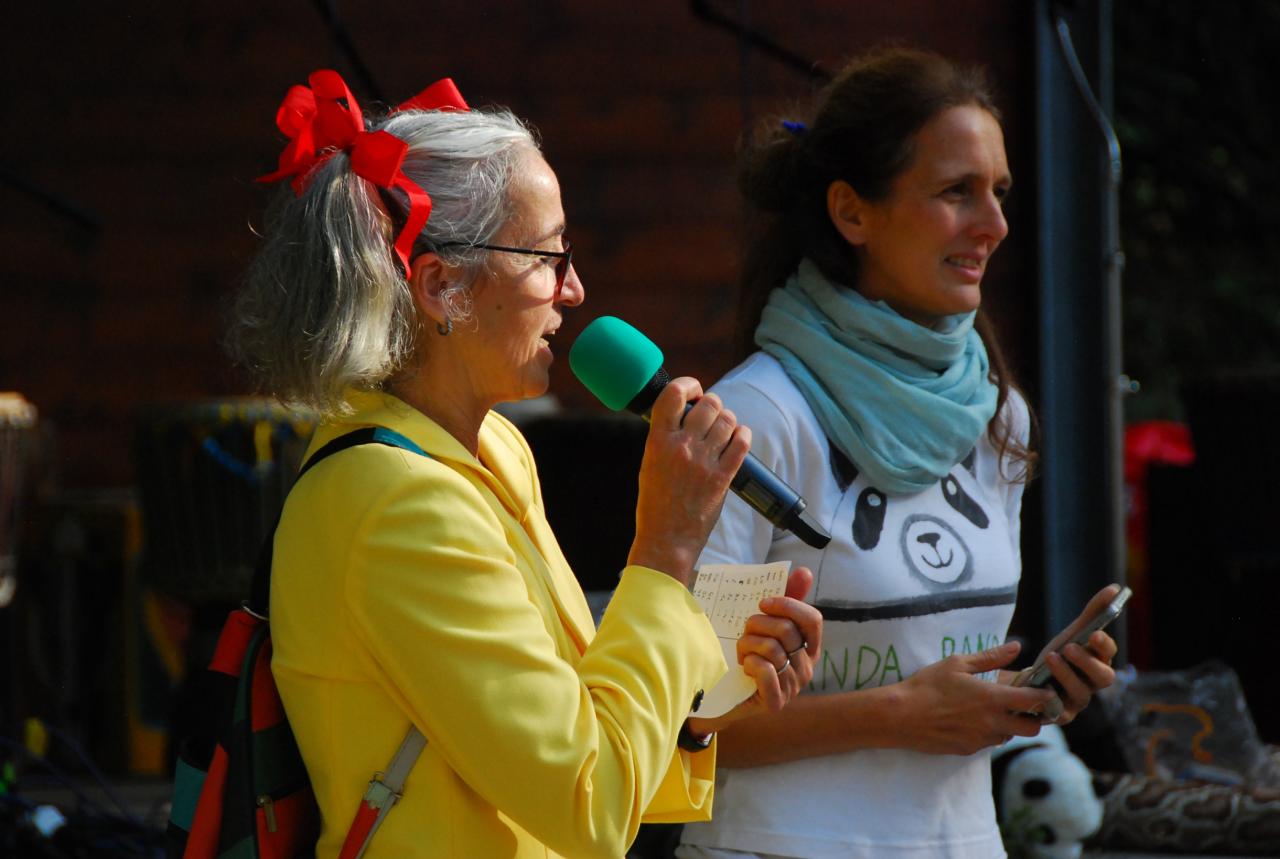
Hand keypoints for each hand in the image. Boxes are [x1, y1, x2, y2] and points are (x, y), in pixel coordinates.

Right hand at [627, 378, 749, 584]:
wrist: (665, 540)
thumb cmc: (655, 505)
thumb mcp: (650, 464)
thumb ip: (665, 439)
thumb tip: (685, 417)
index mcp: (657, 441)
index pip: (673, 395)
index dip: (688, 385)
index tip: (693, 391)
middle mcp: (681, 447)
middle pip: (709, 404)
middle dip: (714, 404)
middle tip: (711, 414)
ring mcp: (703, 462)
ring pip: (727, 420)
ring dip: (729, 420)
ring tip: (724, 429)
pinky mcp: (722, 478)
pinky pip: (740, 443)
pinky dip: (743, 435)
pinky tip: (739, 437)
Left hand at [689, 567, 821, 732]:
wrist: (719, 695)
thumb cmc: (744, 654)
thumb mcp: (762, 625)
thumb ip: (784, 599)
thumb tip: (804, 572)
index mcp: (808, 647)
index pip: (812, 619)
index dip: (788, 605)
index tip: (762, 603)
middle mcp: (805, 668)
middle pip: (787, 630)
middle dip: (757, 624)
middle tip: (744, 632)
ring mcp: (792, 687)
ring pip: (771, 648)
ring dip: (747, 645)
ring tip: (740, 652)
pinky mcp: (776, 702)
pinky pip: (765, 670)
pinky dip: (749, 663)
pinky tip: (743, 667)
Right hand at [892, 642, 1055, 755]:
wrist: (900, 716)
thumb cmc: (927, 685)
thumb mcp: (957, 663)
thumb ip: (990, 657)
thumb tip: (1016, 647)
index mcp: (993, 698)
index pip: (1035, 702)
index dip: (1045, 696)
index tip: (1043, 690)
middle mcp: (992, 722)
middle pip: (1032, 728)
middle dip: (1033, 717)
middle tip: (1022, 704)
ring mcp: (981, 739)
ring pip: (1010, 736)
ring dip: (1010, 725)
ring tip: (993, 709)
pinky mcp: (969, 749)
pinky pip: (989, 742)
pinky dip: (989, 732)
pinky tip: (972, 719)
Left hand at [1033, 584, 1120, 724]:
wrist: (1029, 684)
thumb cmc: (1057, 657)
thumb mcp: (1072, 634)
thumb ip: (1092, 613)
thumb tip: (1114, 588)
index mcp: (1098, 662)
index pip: (1109, 654)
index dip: (1104, 645)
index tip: (1094, 634)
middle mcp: (1093, 684)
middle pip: (1104, 678)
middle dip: (1087, 662)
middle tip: (1069, 647)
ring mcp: (1078, 702)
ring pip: (1081, 694)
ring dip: (1066, 675)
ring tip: (1050, 657)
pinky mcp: (1060, 716)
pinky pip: (1059, 712)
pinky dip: (1050, 699)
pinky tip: (1040, 686)